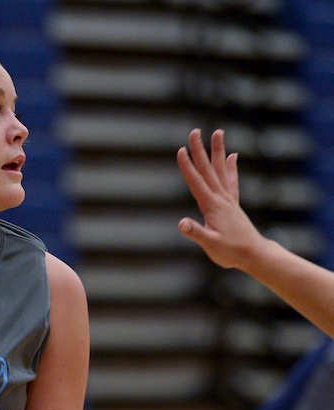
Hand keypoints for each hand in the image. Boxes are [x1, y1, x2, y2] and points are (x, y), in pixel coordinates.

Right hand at [177, 128, 262, 269]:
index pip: (196, 183)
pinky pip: (232, 180)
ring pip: (221, 169)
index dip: (187, 167)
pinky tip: (233, 156)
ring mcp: (228, 199)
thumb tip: (181, 223)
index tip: (180, 150)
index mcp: (212, 206)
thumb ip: (196, 233)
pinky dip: (232, 167)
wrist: (253, 254)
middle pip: (208, 170)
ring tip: (217, 132)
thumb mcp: (210, 245)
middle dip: (200, 150)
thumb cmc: (231, 252)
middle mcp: (221, 198)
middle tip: (194, 131)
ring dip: (218, 151)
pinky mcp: (233, 204)